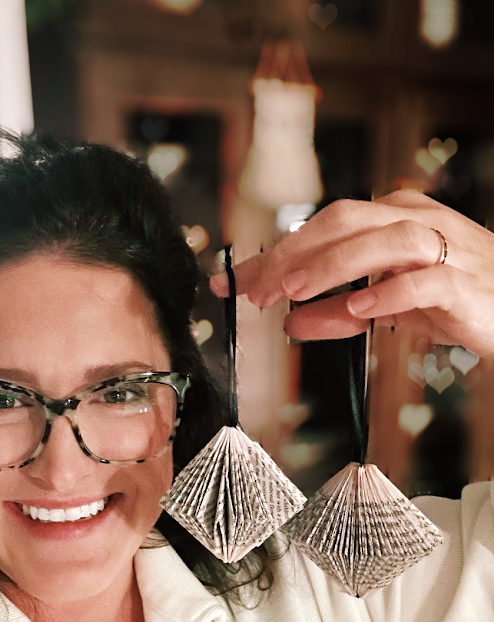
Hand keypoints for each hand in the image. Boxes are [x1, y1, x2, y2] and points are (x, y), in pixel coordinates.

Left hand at [210, 191, 493, 356]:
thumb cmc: (452, 300)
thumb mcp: (384, 307)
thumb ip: (338, 313)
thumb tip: (289, 323)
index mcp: (393, 218)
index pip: (325, 225)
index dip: (278, 251)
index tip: (236, 281)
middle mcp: (417, 223)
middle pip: (346, 222)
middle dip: (295, 254)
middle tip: (256, 289)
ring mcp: (445, 249)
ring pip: (385, 240)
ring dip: (334, 265)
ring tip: (294, 292)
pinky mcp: (466, 283)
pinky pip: (427, 280)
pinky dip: (391, 291)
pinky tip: (359, 305)